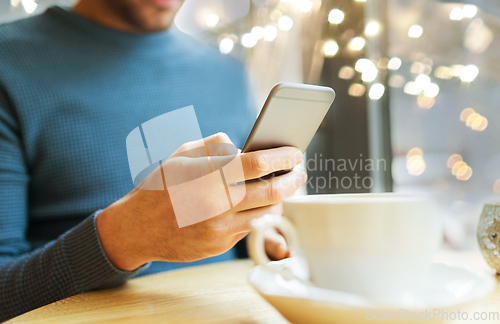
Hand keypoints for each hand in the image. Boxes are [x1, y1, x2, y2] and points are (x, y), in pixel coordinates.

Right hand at [96, 133, 305, 270]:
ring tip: (280, 187)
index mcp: (209, 177)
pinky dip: (256, 214)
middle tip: (300, 173)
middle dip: (294, 180)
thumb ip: (215, 146)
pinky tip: (253, 205)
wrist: (136, 229)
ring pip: (267, 213)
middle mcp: (218, 205)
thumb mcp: (181, 155)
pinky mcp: (220, 245)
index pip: (259, 164)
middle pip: (273, 192)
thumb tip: (243, 148)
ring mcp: (221, 229)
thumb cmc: (158, 186)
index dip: (284, 157)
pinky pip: (249, 227)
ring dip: (279, 200)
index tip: (296, 153)